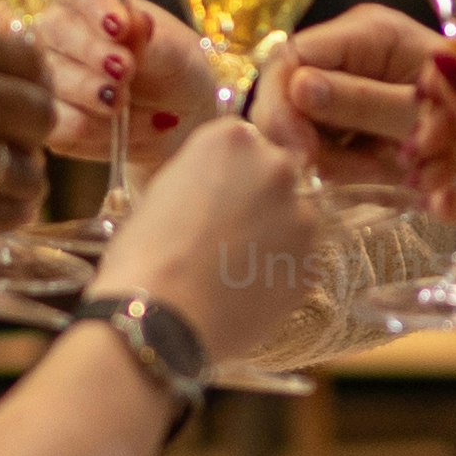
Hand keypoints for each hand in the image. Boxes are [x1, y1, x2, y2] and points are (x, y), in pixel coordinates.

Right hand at [29, 0, 226, 164]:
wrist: (178, 119)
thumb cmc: (175, 72)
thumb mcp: (176, 53)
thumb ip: (151, 41)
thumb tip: (134, 23)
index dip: (96, 6)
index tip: (120, 25)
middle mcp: (59, 30)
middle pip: (55, 31)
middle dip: (91, 52)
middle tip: (124, 71)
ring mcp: (47, 74)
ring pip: (53, 79)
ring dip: (91, 94)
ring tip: (125, 103)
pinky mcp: (49, 117)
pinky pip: (58, 123)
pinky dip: (95, 129)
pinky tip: (122, 128)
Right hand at [91, 111, 336, 370]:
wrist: (160, 317)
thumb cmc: (143, 255)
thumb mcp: (161, 191)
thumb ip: (202, 176)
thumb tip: (217, 189)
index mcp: (233, 138)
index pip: (244, 141)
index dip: (229, 173)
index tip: (215, 195)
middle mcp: (276, 166)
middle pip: (276, 173)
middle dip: (258, 197)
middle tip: (226, 232)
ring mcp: (301, 215)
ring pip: (293, 218)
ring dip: (274, 235)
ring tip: (234, 269)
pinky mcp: (311, 263)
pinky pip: (298, 260)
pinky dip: (279, 272)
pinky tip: (245, 291)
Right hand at [253, 4, 436, 195]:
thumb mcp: (428, 113)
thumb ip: (365, 101)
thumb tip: (298, 86)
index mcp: (368, 33)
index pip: (290, 56)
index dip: (282, 104)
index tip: (301, 153)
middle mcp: (350, 54)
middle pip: (285, 94)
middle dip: (302, 140)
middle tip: (335, 176)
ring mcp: (349, 89)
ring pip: (300, 129)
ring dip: (328, 162)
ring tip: (378, 174)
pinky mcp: (352, 124)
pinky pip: (323, 149)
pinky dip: (342, 171)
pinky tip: (376, 177)